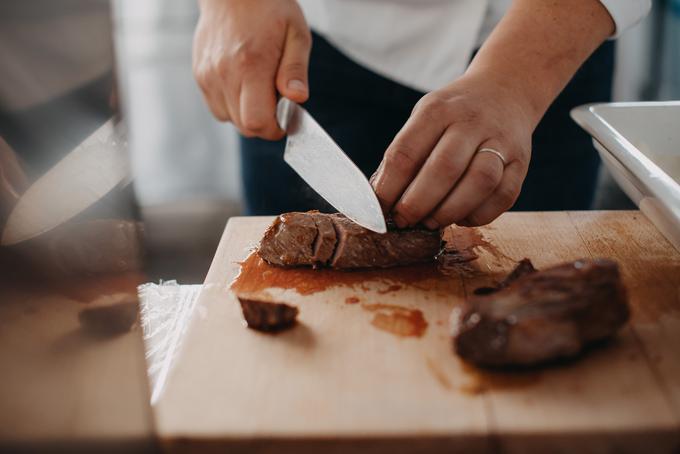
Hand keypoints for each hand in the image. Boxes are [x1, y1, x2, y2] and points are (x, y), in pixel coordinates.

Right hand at [193, 0, 310, 138]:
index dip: (274, 128)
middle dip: (264, 123)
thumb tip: (298, 98)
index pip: (257, 121)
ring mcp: (208, 75)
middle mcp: (224, 73)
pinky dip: (232, 105)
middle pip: (244, 126)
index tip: (286, 119)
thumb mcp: (296, 34)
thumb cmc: (269, 9)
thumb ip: (296, 70)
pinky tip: (243, 84)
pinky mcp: (200, 75)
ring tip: (259, 89)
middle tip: (276, 102)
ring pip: (229, 119)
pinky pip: (217, 107)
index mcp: (250, 64)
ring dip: (247, 114)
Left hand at [370, 74, 533, 228]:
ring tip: (432, 222)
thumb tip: (382, 199)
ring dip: (450, 211)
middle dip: (418, 203)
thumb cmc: (454, 114)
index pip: (406, 152)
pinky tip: (461, 217)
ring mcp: (501, 142)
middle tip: (404, 220)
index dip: (389, 187)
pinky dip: (479, 215)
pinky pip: (504, 196)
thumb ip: (405, 155)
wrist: (506, 92)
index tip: (380, 210)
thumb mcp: (424, 118)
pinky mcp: (521, 163)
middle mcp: (472, 122)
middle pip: (444, 168)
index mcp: (438, 110)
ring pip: (479, 183)